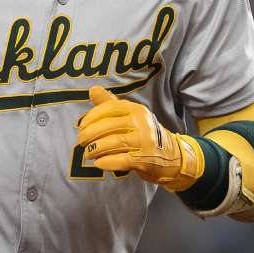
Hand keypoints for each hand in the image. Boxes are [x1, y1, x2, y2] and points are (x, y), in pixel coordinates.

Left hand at [75, 86, 201, 190]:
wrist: (172, 156)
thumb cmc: (145, 135)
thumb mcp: (132, 116)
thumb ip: (111, 103)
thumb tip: (92, 89)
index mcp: (136, 109)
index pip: (109, 108)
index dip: (91, 117)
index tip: (81, 127)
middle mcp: (142, 123)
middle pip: (108, 126)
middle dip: (89, 135)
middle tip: (80, 142)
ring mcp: (145, 141)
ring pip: (112, 143)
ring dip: (94, 149)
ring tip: (87, 154)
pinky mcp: (145, 159)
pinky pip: (121, 160)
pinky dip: (106, 162)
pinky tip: (98, 163)